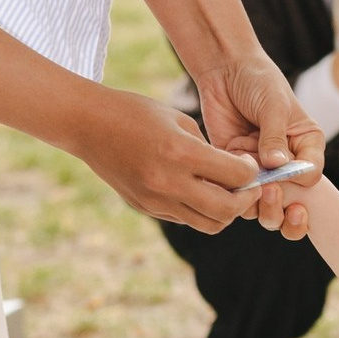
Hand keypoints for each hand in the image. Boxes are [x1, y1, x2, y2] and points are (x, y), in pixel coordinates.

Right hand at [72, 86, 260, 233]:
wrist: (87, 124)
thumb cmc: (136, 113)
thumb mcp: (179, 120)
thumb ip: (209, 150)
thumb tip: (237, 173)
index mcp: (180, 152)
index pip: (236, 176)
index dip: (251, 173)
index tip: (250, 166)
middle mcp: (169, 182)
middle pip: (227, 211)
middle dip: (245, 201)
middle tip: (249, 188)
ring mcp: (156, 200)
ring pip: (209, 225)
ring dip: (225, 213)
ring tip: (227, 194)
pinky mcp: (147, 209)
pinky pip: (186, 220)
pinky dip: (201, 211)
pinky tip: (200, 192)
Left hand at [193, 51, 324, 239]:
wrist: (224, 70)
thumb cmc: (257, 80)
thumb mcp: (272, 105)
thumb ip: (275, 136)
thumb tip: (277, 166)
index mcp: (307, 147)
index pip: (310, 176)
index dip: (298, 181)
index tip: (282, 171)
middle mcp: (288, 163)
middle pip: (290, 200)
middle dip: (279, 199)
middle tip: (268, 187)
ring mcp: (262, 170)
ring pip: (264, 205)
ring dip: (254, 194)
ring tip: (246, 167)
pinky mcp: (238, 171)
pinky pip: (238, 193)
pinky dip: (233, 186)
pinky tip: (230, 160)